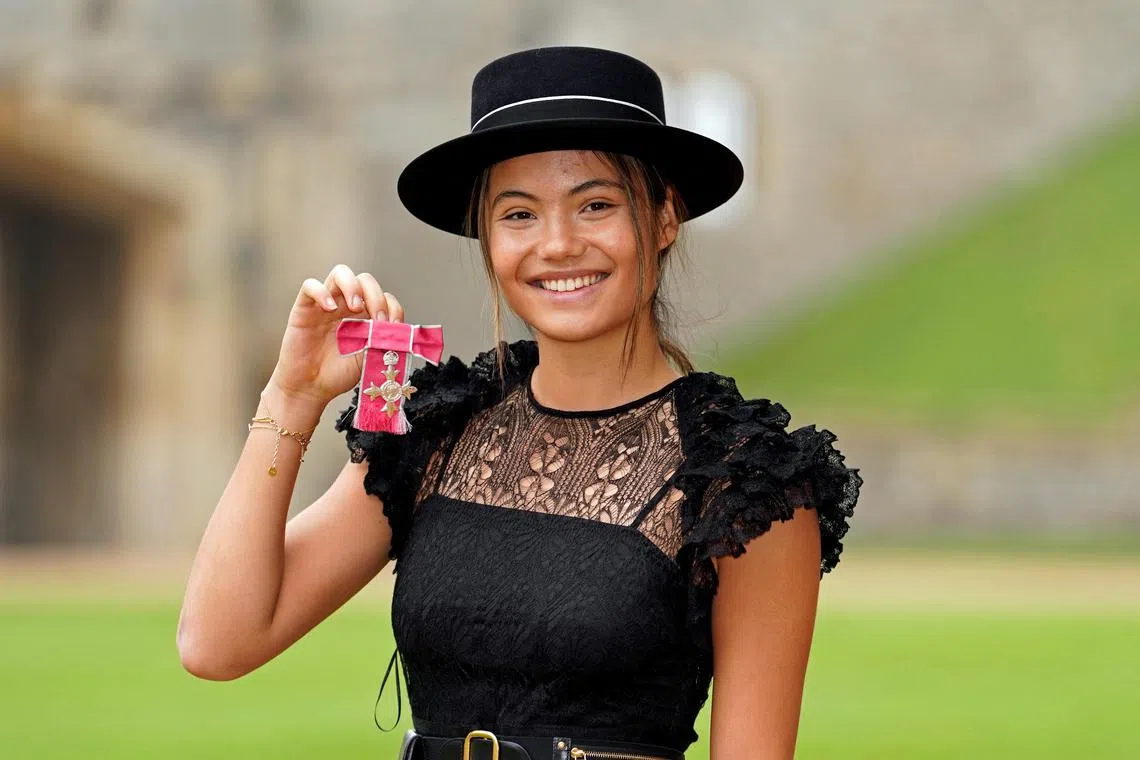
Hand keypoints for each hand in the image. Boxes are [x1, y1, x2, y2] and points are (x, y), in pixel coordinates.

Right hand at [266, 264, 404, 405]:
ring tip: (356, 307)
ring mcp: (326, 304)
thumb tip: (401, 331)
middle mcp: (347, 306)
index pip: (384, 297)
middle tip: (378, 319)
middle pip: (365, 280)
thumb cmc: (339, 374)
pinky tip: (329, 308)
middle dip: (376, 296)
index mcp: (365, 316)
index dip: (392, 307)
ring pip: (340, 273)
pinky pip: (310, 286)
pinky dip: (321, 292)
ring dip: (353, 286)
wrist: (311, 388)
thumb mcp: (369, 358)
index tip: (394, 327)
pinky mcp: (304, 308)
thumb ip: (384, 342)